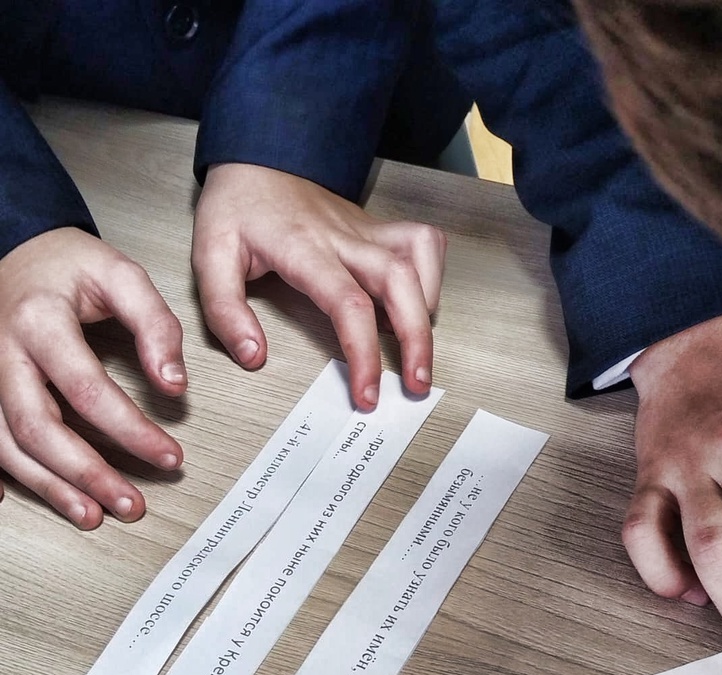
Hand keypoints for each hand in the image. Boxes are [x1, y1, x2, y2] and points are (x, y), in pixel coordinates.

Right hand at [0, 228, 184, 527]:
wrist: (17, 252)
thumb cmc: (69, 267)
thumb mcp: (121, 276)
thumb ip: (155, 326)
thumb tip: (174, 385)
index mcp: (38, 321)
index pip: (86, 389)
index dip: (130, 429)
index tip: (170, 455)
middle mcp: (1, 353)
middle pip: (38, 428)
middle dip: (87, 473)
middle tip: (130, 503)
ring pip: (8, 445)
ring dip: (51, 487)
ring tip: (95, 515)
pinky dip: (10, 477)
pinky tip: (39, 498)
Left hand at [191, 163, 446, 407]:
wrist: (258, 153)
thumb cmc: (237, 208)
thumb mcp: (210, 257)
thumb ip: (225, 310)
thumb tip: (253, 356)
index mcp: (304, 248)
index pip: (348, 304)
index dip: (364, 354)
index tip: (367, 393)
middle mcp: (344, 237)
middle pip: (400, 283)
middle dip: (417, 340)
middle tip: (417, 385)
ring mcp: (366, 230)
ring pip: (419, 259)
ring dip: (427, 309)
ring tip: (417, 350)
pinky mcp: (379, 228)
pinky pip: (423, 244)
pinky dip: (431, 277)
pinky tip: (416, 304)